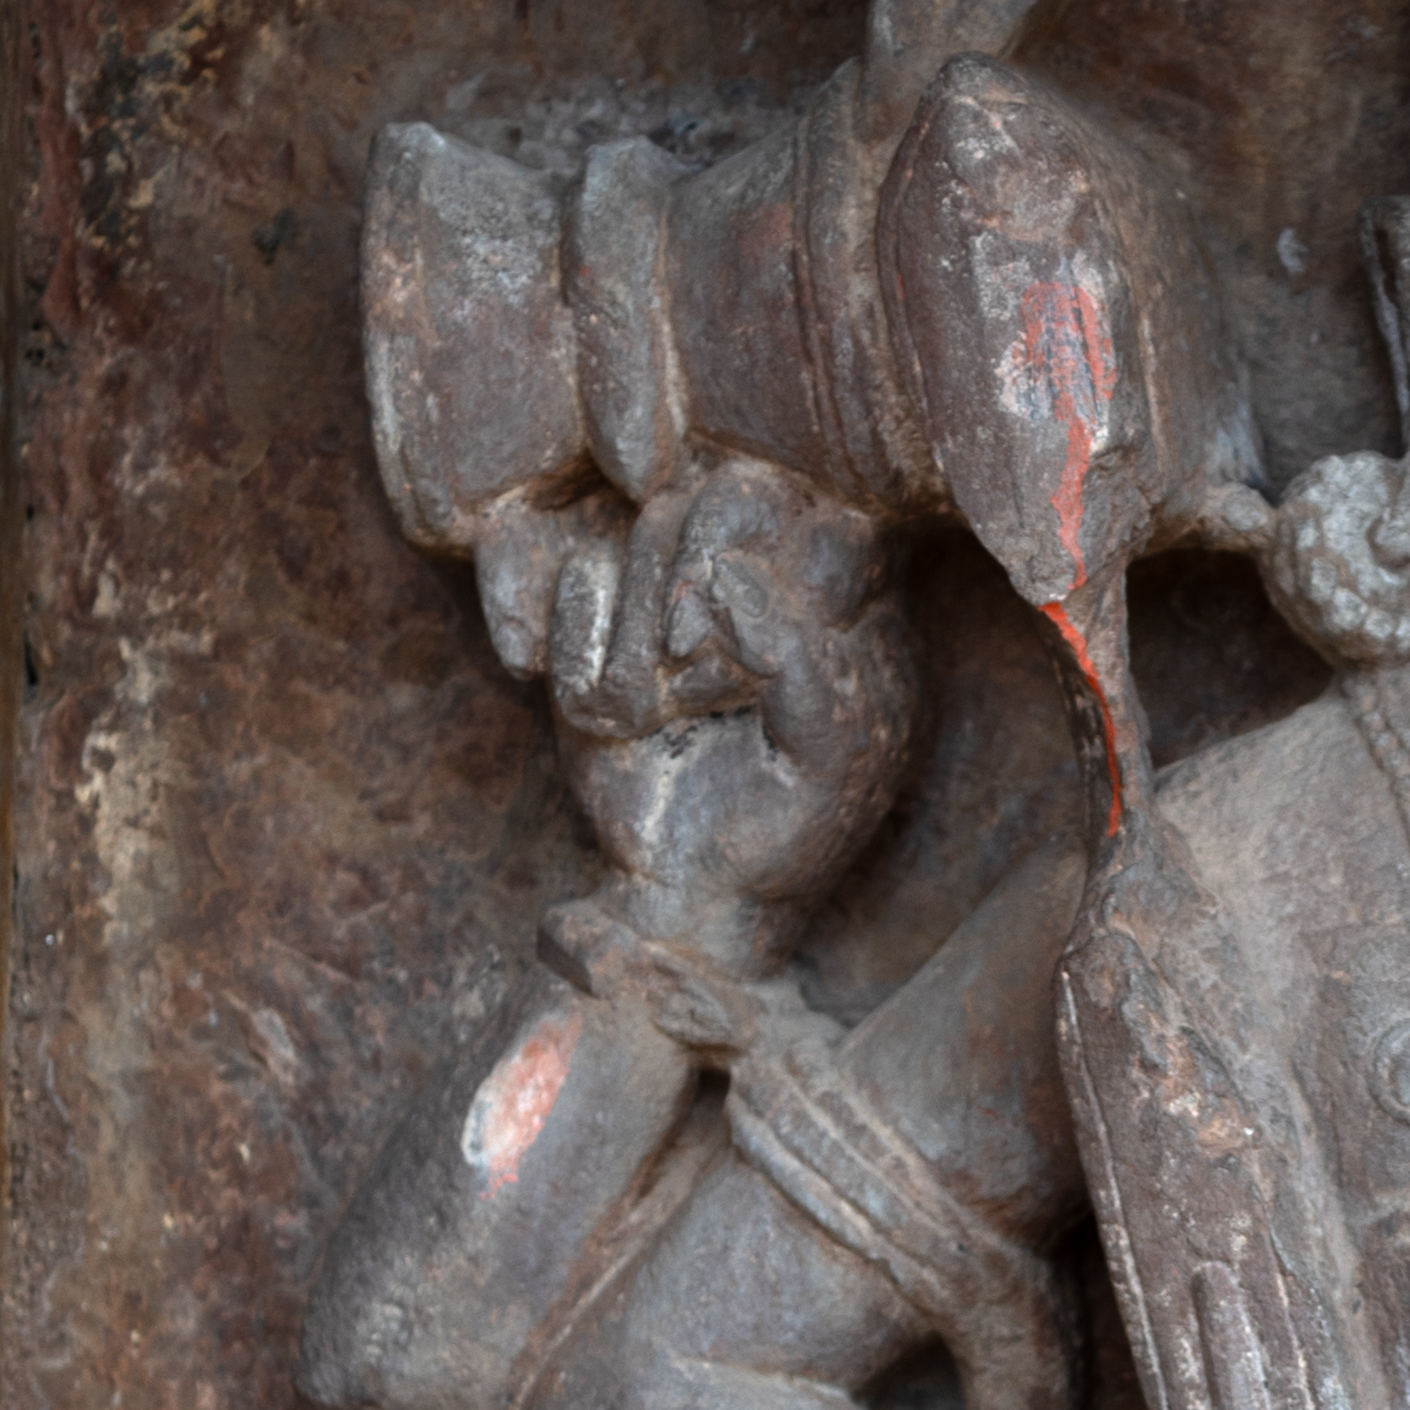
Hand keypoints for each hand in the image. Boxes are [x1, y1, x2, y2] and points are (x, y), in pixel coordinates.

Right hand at [546, 462, 925, 949]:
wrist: (689, 902)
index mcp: (836, 600)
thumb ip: (799, 661)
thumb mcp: (826, 760)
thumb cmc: (780, 835)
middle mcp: (753, 580)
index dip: (740, 566)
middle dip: (677, 599)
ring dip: (631, 638)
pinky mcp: (600, 629)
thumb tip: (724, 571)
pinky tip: (609, 719)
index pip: (785, 510)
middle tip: (684, 685)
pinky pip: (573, 583)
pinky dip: (581, 653)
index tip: (731, 665)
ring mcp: (672, 596)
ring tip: (646, 717)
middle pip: (697, 508)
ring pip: (634, 537)